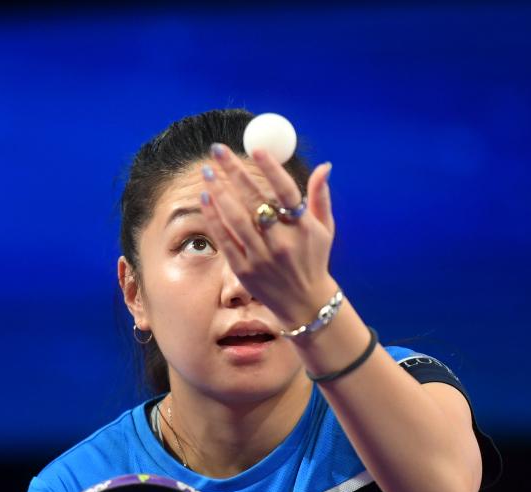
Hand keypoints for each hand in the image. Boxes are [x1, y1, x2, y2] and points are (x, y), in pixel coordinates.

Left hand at [198, 143, 336, 330]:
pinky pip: (225, 240)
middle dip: (234, 172)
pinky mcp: (245, 270)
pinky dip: (214, 218)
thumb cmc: (314, 259)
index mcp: (304, 228)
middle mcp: (283, 242)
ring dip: (219, 192)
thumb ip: (320, 196)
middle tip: (218, 150)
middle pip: (255, 200)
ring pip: (236, 219)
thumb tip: (324, 166)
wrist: (305, 304)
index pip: (287, 192)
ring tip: (208, 172)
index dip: (272, 169)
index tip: (256, 148)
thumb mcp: (324, 229)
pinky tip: (206, 199)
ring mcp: (262, 257)